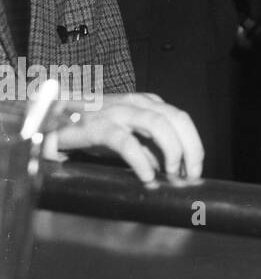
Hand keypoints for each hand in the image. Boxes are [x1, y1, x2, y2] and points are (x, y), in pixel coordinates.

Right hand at [49, 93, 203, 182]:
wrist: (45, 121)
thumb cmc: (89, 130)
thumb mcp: (126, 137)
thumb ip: (148, 148)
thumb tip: (169, 167)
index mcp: (146, 103)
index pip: (180, 118)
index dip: (193, 143)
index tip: (196, 168)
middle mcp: (135, 103)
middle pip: (176, 118)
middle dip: (190, 147)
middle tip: (191, 174)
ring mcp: (116, 111)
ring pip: (158, 123)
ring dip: (172, 150)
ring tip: (172, 173)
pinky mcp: (96, 126)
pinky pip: (126, 141)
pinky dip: (141, 160)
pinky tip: (147, 176)